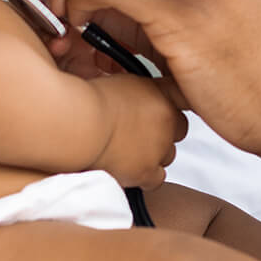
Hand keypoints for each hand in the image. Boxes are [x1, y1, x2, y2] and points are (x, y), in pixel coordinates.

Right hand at [88, 72, 189, 188]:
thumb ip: (140, 90)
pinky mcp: (147, 170)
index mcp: (162, 94)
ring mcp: (160, 146)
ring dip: (152, 154)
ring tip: (127, 150)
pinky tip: (129, 169)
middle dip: (162, 133)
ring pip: (168, 155)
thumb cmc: (89, 100)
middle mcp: (168, 120)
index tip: (158, 112)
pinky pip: (156, 179)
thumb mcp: (121, 81)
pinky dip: (145, 177)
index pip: (181, 99)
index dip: (167, 107)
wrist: (78, 123)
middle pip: (178, 130)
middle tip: (138, 133)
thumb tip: (139, 97)